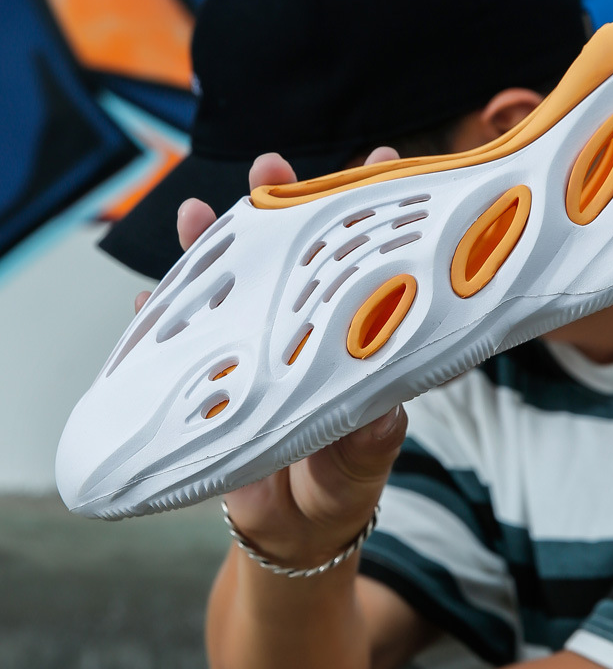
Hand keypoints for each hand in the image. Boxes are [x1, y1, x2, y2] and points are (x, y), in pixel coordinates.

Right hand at [138, 147, 406, 567]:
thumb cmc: (340, 488)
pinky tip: (147, 302)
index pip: (358, 262)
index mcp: (348, 339)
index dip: (366, 213)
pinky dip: (163, 323)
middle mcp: (301, 332)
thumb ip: (372, 443)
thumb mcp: (363, 464)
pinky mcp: (216, 380)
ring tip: (193, 210)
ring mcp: (255, 350)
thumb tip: (386, 418)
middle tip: (269, 164)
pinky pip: (183, 343)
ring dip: (210, 249)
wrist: (294, 531)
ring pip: (231, 286)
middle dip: (279, 205)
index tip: (380, 160)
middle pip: (289, 256)